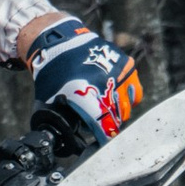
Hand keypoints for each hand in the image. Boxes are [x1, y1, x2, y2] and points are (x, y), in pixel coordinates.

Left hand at [27, 16, 144, 159]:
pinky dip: (129, 99)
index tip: (102, 143)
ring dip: (119, 114)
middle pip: (116, 119)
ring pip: (127, 108)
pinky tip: (119, 100)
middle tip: (101, 126)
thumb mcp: (49, 99)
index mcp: (88, 98)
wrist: (62, 42)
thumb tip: (60, 141)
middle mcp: (107, 87)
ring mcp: (120, 76)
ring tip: (108, 112)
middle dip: (109, 126)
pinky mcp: (127, 66)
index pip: (105, 128)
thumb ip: (58, 121)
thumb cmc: (54, 73)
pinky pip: (135, 92)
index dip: (104, 139)